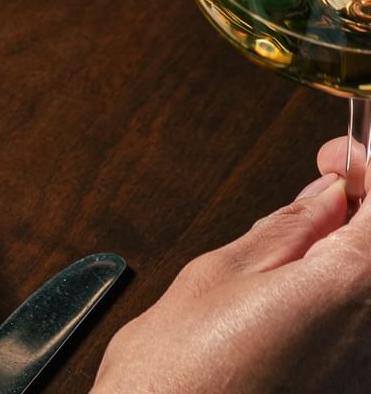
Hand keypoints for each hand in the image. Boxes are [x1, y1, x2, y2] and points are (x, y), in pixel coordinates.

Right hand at [91, 149, 370, 392]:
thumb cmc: (177, 369)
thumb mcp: (221, 272)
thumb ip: (286, 229)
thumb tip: (326, 195)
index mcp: (344, 289)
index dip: (367, 169)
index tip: (336, 157)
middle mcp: (369, 332)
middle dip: (359, 207)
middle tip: (321, 185)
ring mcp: (360, 366)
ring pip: (365, 284)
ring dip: (346, 250)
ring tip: (295, 241)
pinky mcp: (344, 385)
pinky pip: (354, 323)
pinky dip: (336, 292)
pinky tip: (296, 288)